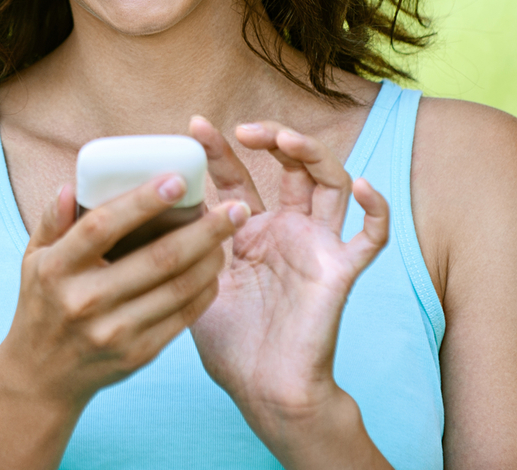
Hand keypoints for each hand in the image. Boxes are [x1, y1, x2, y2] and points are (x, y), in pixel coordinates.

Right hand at [0, 174, 247, 411]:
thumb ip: (52, 220)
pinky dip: (205, 290)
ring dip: (211, 257)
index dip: (143, 202)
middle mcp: (85, 300)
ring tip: (230, 233)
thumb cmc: (42, 304)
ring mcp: (113, 331)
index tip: (178, 181)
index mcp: (57, 268)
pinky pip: (182, 317)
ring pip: (178, 288)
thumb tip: (72, 185)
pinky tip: (215, 269)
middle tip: (235, 207)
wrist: (42, 376)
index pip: (103, 226)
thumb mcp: (33, 259)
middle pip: (157, 258)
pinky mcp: (137, 354)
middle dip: (204, 229)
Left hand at [187, 117, 389, 456]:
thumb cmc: (229, 343)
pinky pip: (371, 236)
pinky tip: (362, 185)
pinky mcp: (340, 271)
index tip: (193, 126)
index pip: (237, 176)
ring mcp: (316, 246)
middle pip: (290, 166)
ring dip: (313, 154)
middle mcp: (287, 230)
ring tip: (287, 140)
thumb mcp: (193, 280)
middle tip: (243, 129)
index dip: (218, 150)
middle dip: (271, 137)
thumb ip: (178, 243)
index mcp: (250, 232)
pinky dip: (375, 208)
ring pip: (330, 184)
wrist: (263, 391)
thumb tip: (140, 205)